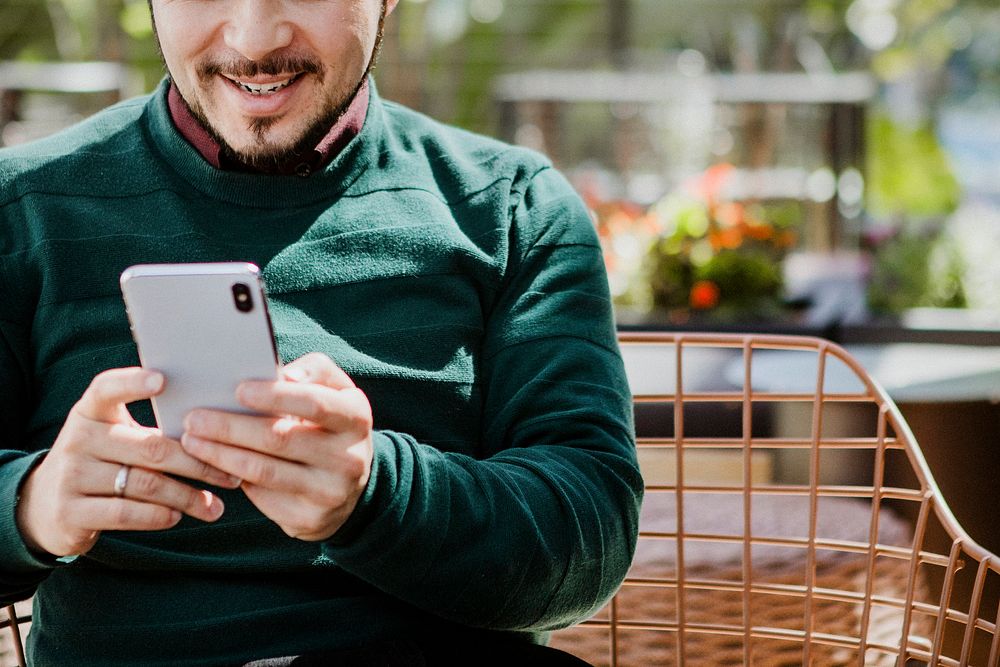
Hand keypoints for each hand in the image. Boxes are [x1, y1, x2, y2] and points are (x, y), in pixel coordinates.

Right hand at [16, 368, 241, 557]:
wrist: (45, 504)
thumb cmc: (102, 461)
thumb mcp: (114, 436)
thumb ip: (151, 429)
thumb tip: (216, 431)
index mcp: (91, 411)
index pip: (107, 388)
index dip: (133, 382)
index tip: (163, 380)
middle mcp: (78, 438)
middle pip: (151, 448)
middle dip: (198, 464)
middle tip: (230, 476)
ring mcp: (71, 476)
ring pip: (144, 484)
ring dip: (186, 496)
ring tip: (215, 506)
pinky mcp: (70, 511)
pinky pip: (124, 513)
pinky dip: (157, 516)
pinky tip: (178, 516)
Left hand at [180, 353, 372, 541]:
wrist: (351, 488)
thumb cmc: (331, 424)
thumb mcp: (337, 392)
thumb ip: (315, 371)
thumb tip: (284, 375)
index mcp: (356, 419)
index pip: (315, 404)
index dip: (275, 396)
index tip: (238, 389)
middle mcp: (349, 458)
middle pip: (280, 439)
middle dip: (231, 427)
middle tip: (194, 418)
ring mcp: (329, 493)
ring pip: (263, 471)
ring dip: (220, 454)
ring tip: (191, 439)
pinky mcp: (308, 519)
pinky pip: (261, 496)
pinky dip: (231, 477)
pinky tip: (210, 463)